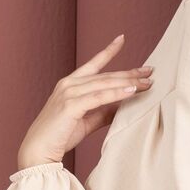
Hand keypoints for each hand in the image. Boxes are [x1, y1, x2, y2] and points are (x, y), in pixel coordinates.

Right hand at [16, 33, 153, 168]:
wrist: (39, 151)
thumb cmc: (60, 136)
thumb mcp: (86, 120)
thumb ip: (103, 110)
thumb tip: (123, 105)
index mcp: (70, 84)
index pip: (93, 64)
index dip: (108, 51)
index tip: (121, 39)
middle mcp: (69, 84)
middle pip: (105, 75)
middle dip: (129, 73)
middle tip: (150, 71)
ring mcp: (69, 93)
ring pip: (104, 84)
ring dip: (128, 82)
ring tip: (147, 82)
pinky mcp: (71, 106)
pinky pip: (98, 97)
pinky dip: (116, 93)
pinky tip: (131, 91)